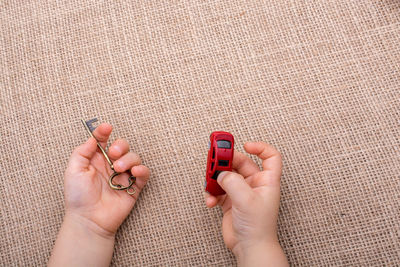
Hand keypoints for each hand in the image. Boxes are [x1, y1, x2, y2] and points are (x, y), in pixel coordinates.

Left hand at [64, 123, 149, 235]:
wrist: (88, 219)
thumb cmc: (78, 196)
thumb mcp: (73, 170)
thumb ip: (82, 151)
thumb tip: (93, 138)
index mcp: (96, 159)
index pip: (103, 140)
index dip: (104, 132)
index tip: (106, 128)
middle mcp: (111, 165)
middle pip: (122, 146)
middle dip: (120, 145)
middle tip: (113, 154)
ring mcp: (123, 176)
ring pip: (134, 157)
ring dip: (129, 159)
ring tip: (119, 169)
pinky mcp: (133, 187)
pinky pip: (143, 174)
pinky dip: (142, 170)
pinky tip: (135, 172)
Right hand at [205, 142, 287, 266]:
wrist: (249, 247)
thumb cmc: (258, 226)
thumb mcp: (246, 200)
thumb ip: (232, 182)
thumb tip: (221, 173)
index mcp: (266, 181)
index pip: (270, 156)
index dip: (259, 147)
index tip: (245, 145)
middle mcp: (254, 184)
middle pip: (240, 163)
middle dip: (226, 161)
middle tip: (215, 159)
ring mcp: (241, 191)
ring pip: (226, 175)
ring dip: (215, 178)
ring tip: (210, 183)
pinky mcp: (230, 200)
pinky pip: (218, 189)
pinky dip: (212, 193)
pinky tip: (210, 201)